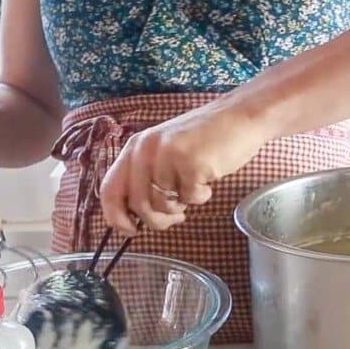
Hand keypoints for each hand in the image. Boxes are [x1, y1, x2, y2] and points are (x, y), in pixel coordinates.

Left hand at [99, 101, 269, 233]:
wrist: (240, 118)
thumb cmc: (205, 140)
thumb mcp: (165, 153)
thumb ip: (147, 178)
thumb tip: (134, 216)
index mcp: (135, 147)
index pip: (109, 190)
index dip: (115, 217)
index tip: (130, 231)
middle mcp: (146, 150)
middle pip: (138, 205)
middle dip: (158, 220)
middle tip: (176, 216)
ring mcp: (167, 156)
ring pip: (164, 205)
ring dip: (182, 204)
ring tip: (194, 186)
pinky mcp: (191, 163)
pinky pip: (191, 198)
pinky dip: (202, 195)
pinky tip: (209, 177)